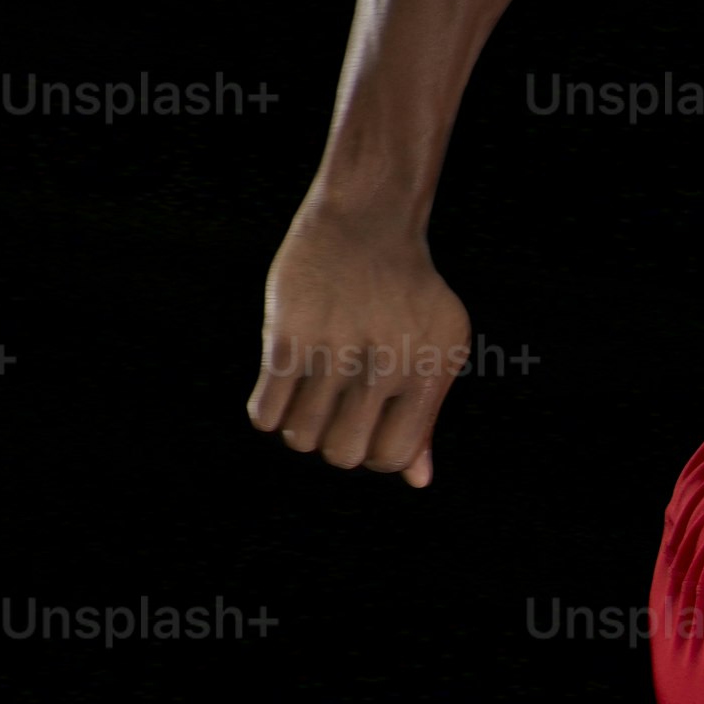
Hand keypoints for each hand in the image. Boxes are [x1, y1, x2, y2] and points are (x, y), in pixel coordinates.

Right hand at [250, 199, 472, 486]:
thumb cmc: (408, 297)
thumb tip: (416, 480)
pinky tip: (283, 389)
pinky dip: (269, 413)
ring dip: (300, 429)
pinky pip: (264, 413)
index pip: (392, 456)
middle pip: (343, 454)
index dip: (373, 454)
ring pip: (300, 438)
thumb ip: (426, 417)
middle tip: (335, 414)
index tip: (367, 428)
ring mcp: (334, 348)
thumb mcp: (438, 348)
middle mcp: (385, 363)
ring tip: (310, 399)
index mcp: (428, 371)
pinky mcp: (288, 335)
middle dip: (334, 445)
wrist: (367, 223)